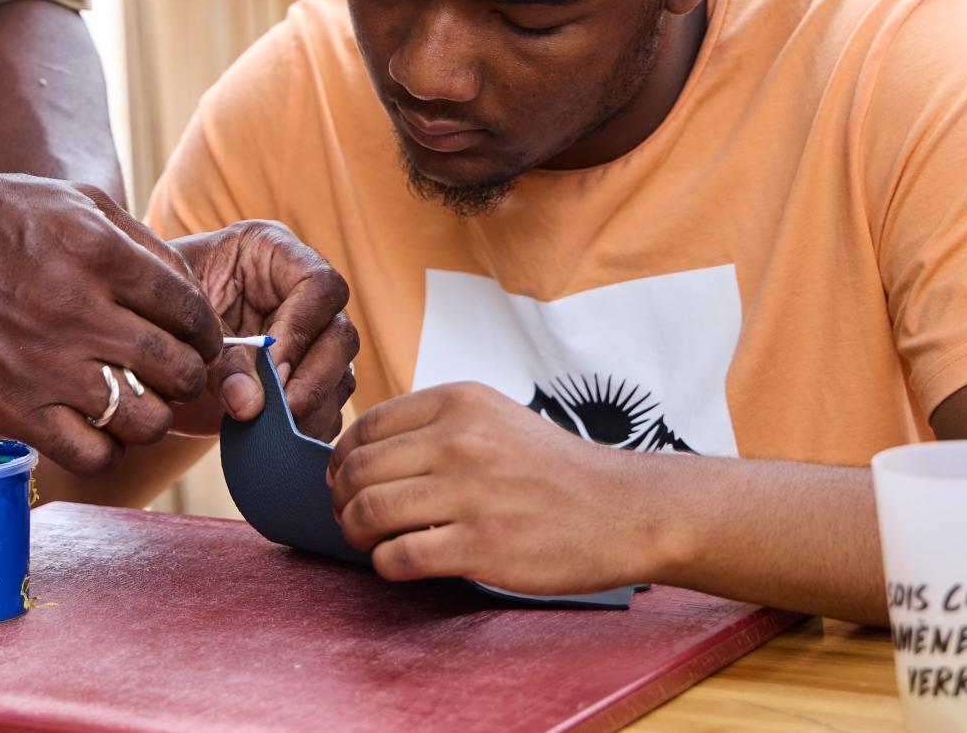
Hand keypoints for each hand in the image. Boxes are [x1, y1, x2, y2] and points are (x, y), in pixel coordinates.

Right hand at [0, 172, 223, 476]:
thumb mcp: (71, 199)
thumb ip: (138, 239)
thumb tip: (189, 291)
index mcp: (97, 252)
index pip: (188, 308)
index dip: (206, 329)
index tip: (200, 337)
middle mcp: (77, 311)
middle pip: (177, 369)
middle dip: (190, 374)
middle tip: (176, 372)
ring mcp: (44, 366)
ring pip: (144, 421)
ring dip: (154, 415)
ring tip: (139, 401)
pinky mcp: (12, 409)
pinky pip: (92, 455)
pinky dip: (109, 449)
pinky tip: (99, 425)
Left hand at [167, 220, 357, 438]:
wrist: (145, 346)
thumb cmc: (157, 310)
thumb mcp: (179, 319)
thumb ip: (216, 355)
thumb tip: (252, 406)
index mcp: (272, 255)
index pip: (319, 284)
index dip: (302, 326)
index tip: (272, 364)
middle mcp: (300, 297)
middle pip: (340, 334)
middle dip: (314, 377)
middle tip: (282, 408)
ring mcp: (306, 343)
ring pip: (340, 376)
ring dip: (313, 408)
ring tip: (277, 431)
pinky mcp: (301, 384)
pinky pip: (326, 410)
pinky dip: (307, 431)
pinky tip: (279, 441)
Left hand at [327, 382, 653, 594]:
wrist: (625, 510)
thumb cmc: (555, 470)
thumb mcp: (496, 419)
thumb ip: (437, 427)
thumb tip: (366, 453)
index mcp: (459, 403)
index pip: (366, 427)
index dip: (341, 460)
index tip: (343, 481)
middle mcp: (459, 441)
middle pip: (358, 470)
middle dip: (341, 500)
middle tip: (350, 517)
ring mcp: (470, 493)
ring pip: (369, 512)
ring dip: (356, 533)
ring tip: (370, 542)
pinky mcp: (481, 546)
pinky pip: (399, 557)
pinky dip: (384, 564)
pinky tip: (397, 564)